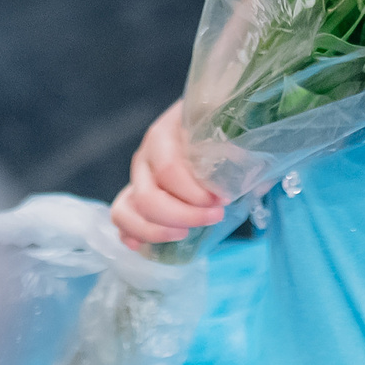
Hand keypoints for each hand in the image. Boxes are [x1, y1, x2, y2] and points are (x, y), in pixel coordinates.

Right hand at [109, 101, 226, 249]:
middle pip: (148, 197)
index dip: (195, 193)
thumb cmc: (219, 128)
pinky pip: (121, 219)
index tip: (223, 200)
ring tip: (186, 233)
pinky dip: (134, 235)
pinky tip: (153, 245)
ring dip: (156, 231)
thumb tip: (243, 177)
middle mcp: (145, 156)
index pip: (169, 170)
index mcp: (164, 133)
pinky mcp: (134, 196)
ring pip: (126, 211)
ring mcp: (137, 178)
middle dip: (182, 215)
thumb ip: (237, 152)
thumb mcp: (230, 132)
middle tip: (214, 217)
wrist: (207, 120)